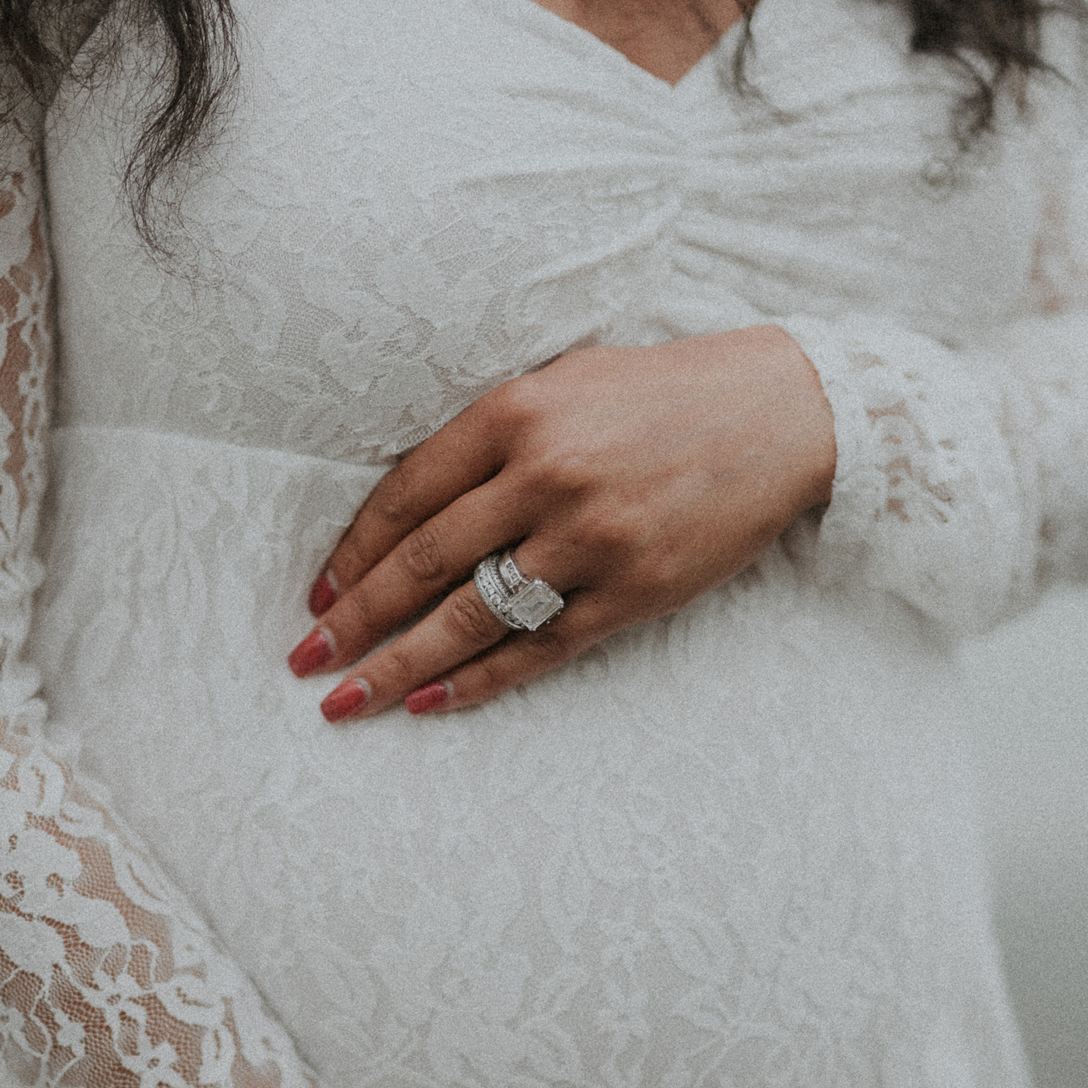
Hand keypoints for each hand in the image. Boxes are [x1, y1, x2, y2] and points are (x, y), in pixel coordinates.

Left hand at [285, 326, 837, 718]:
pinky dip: (479, 682)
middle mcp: (546, 475)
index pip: (407, 494)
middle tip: (304, 662)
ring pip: (471, 616)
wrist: (782, 414)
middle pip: (423, 563)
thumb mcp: (565, 383)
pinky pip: (539, 649)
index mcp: (517, 412)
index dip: (354, 552)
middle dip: (353, 619)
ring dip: (397, 665)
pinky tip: (430, 703)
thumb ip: (490, 438)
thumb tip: (410, 510)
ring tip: (345, 701)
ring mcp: (591, 539)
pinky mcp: (634, 592)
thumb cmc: (663, 395)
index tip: (319, 594)